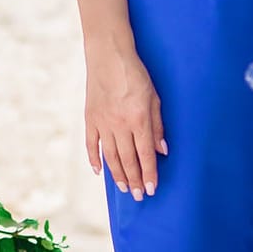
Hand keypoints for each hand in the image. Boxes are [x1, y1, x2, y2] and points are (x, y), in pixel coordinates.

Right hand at [85, 50, 165, 199]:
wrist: (108, 56)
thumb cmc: (135, 74)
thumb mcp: (154, 97)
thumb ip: (158, 126)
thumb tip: (162, 150)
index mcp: (138, 120)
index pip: (145, 155)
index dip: (149, 174)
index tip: (151, 189)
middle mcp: (119, 125)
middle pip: (127, 160)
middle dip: (134, 180)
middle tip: (138, 196)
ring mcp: (102, 123)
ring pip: (110, 156)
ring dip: (117, 175)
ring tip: (123, 188)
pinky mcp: (90, 118)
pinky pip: (91, 144)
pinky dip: (94, 159)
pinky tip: (98, 171)